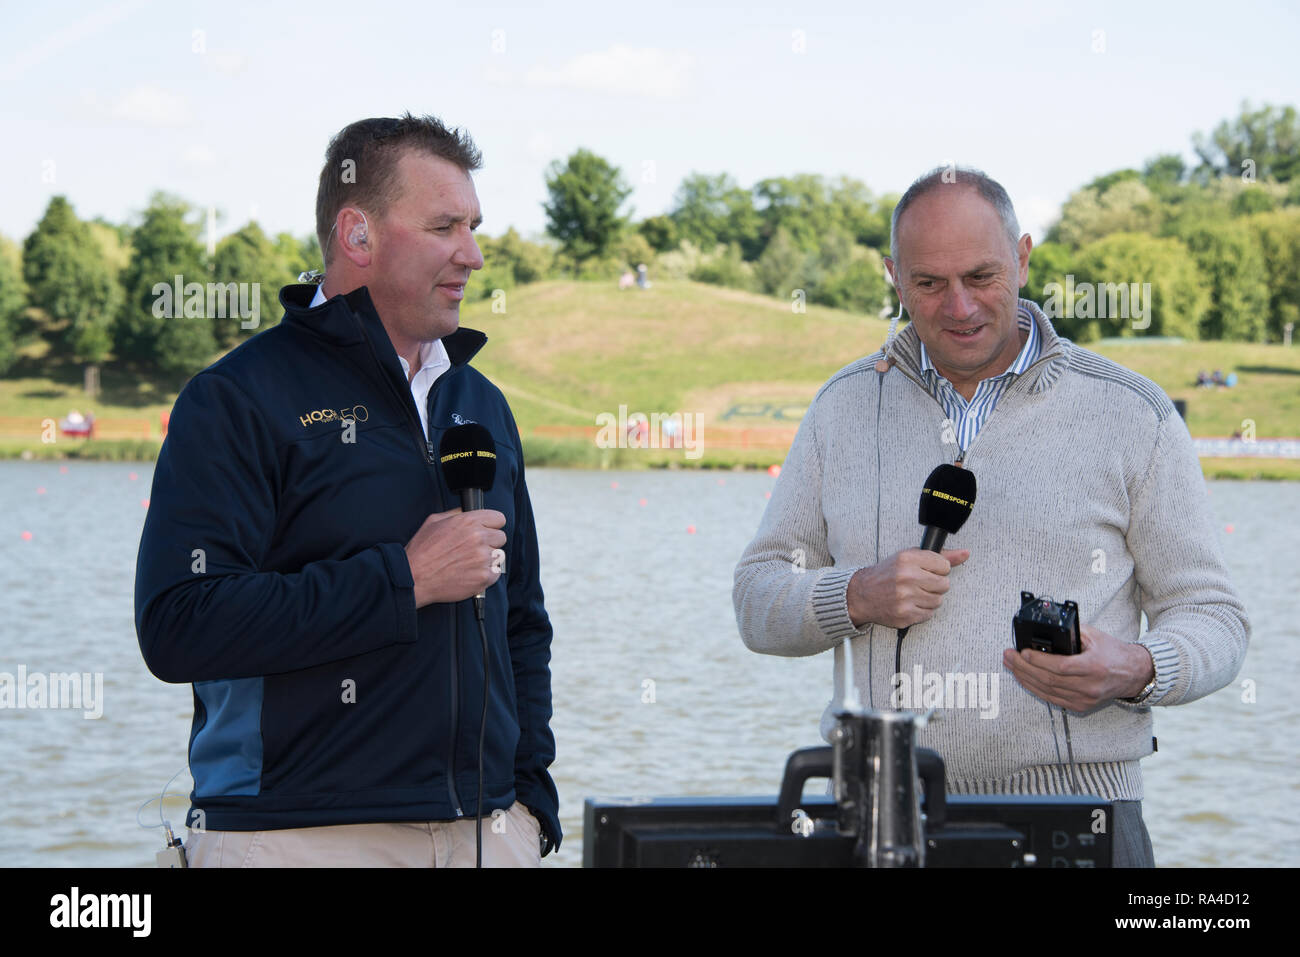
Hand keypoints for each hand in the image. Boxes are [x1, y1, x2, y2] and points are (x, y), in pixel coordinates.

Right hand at [403, 508, 506, 607]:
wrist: (414, 578)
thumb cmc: (421, 551)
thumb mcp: (434, 521)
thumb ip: (455, 513)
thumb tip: (467, 511)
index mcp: (468, 521)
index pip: (499, 518)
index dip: (492, 525)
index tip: (487, 531)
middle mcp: (478, 538)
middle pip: (501, 537)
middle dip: (490, 543)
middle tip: (474, 550)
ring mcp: (483, 558)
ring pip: (498, 556)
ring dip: (488, 559)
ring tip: (470, 563)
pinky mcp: (484, 577)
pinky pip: (496, 573)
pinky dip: (486, 575)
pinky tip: (471, 574)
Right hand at [846, 547, 969, 628]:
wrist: (861, 595)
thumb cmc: (886, 574)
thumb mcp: (909, 557)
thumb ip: (940, 556)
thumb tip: (966, 553)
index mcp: (907, 559)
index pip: (944, 565)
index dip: (937, 569)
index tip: (926, 570)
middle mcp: (906, 577)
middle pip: (944, 584)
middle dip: (935, 584)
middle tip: (919, 583)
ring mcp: (906, 598)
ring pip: (939, 600)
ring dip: (929, 598)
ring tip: (913, 594)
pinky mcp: (905, 615)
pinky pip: (929, 614)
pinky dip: (922, 610)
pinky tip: (909, 604)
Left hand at [1002, 624, 1154, 711]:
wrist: (1134, 674)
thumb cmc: (1113, 652)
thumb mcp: (1095, 636)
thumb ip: (1071, 634)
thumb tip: (1044, 632)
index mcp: (1095, 666)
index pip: (1061, 667)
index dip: (1039, 661)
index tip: (1022, 652)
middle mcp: (1090, 686)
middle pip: (1049, 680)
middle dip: (1023, 668)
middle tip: (1008, 657)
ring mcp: (1084, 699)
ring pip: (1047, 691)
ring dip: (1025, 678)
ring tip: (1010, 666)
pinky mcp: (1080, 706)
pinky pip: (1052, 699)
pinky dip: (1035, 689)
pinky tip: (1024, 678)